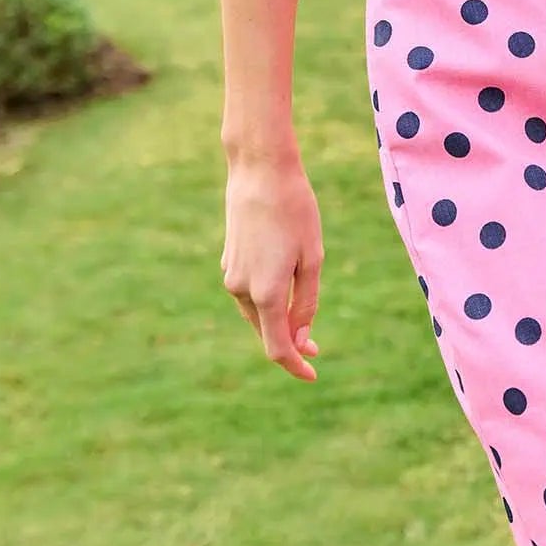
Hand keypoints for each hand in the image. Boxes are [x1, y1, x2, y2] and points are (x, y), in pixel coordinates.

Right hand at [221, 158, 323, 382]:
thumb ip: (307, 302)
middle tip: (317, 346)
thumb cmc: (295, 210)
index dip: (295, 364)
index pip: (277, 347)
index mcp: (266, 293)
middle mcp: (242, 290)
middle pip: (266, 331)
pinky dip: (266, 299)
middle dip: (290, 341)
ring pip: (257, 312)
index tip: (313, 374)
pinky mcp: (228, 262)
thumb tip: (302, 338)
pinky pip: (249, 292)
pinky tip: (284, 283)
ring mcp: (231, 275)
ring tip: (303, 313)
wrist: (259, 171)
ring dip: (278, 319)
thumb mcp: (313, 258)